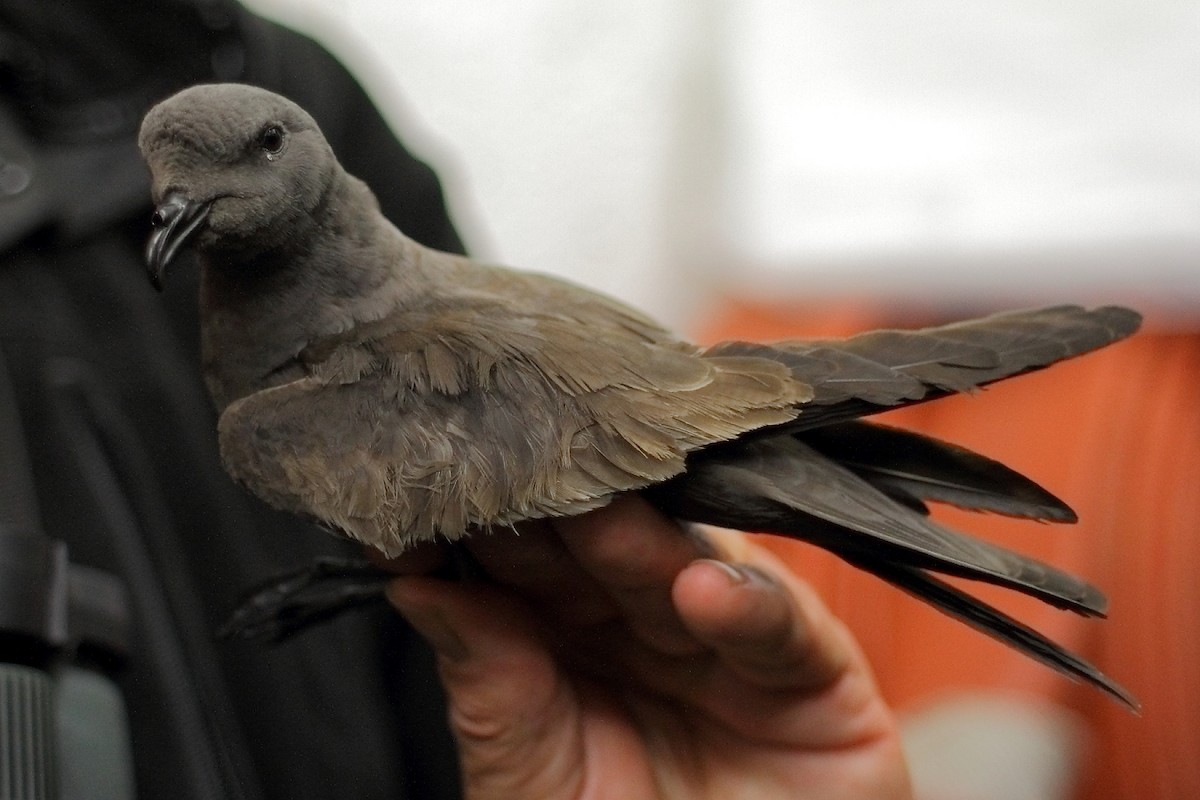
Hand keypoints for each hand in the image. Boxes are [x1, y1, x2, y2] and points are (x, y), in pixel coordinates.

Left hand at [383, 496, 911, 799]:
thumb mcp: (533, 781)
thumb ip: (491, 693)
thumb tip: (418, 592)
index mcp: (565, 640)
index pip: (521, 564)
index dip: (481, 528)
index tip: (435, 490)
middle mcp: (642, 623)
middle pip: (598, 547)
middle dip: (557, 509)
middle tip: (520, 465)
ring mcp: (725, 637)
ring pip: (683, 566)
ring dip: (641, 541)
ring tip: (597, 518)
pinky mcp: (812, 668)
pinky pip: (782, 624)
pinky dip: (748, 603)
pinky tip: (704, 593)